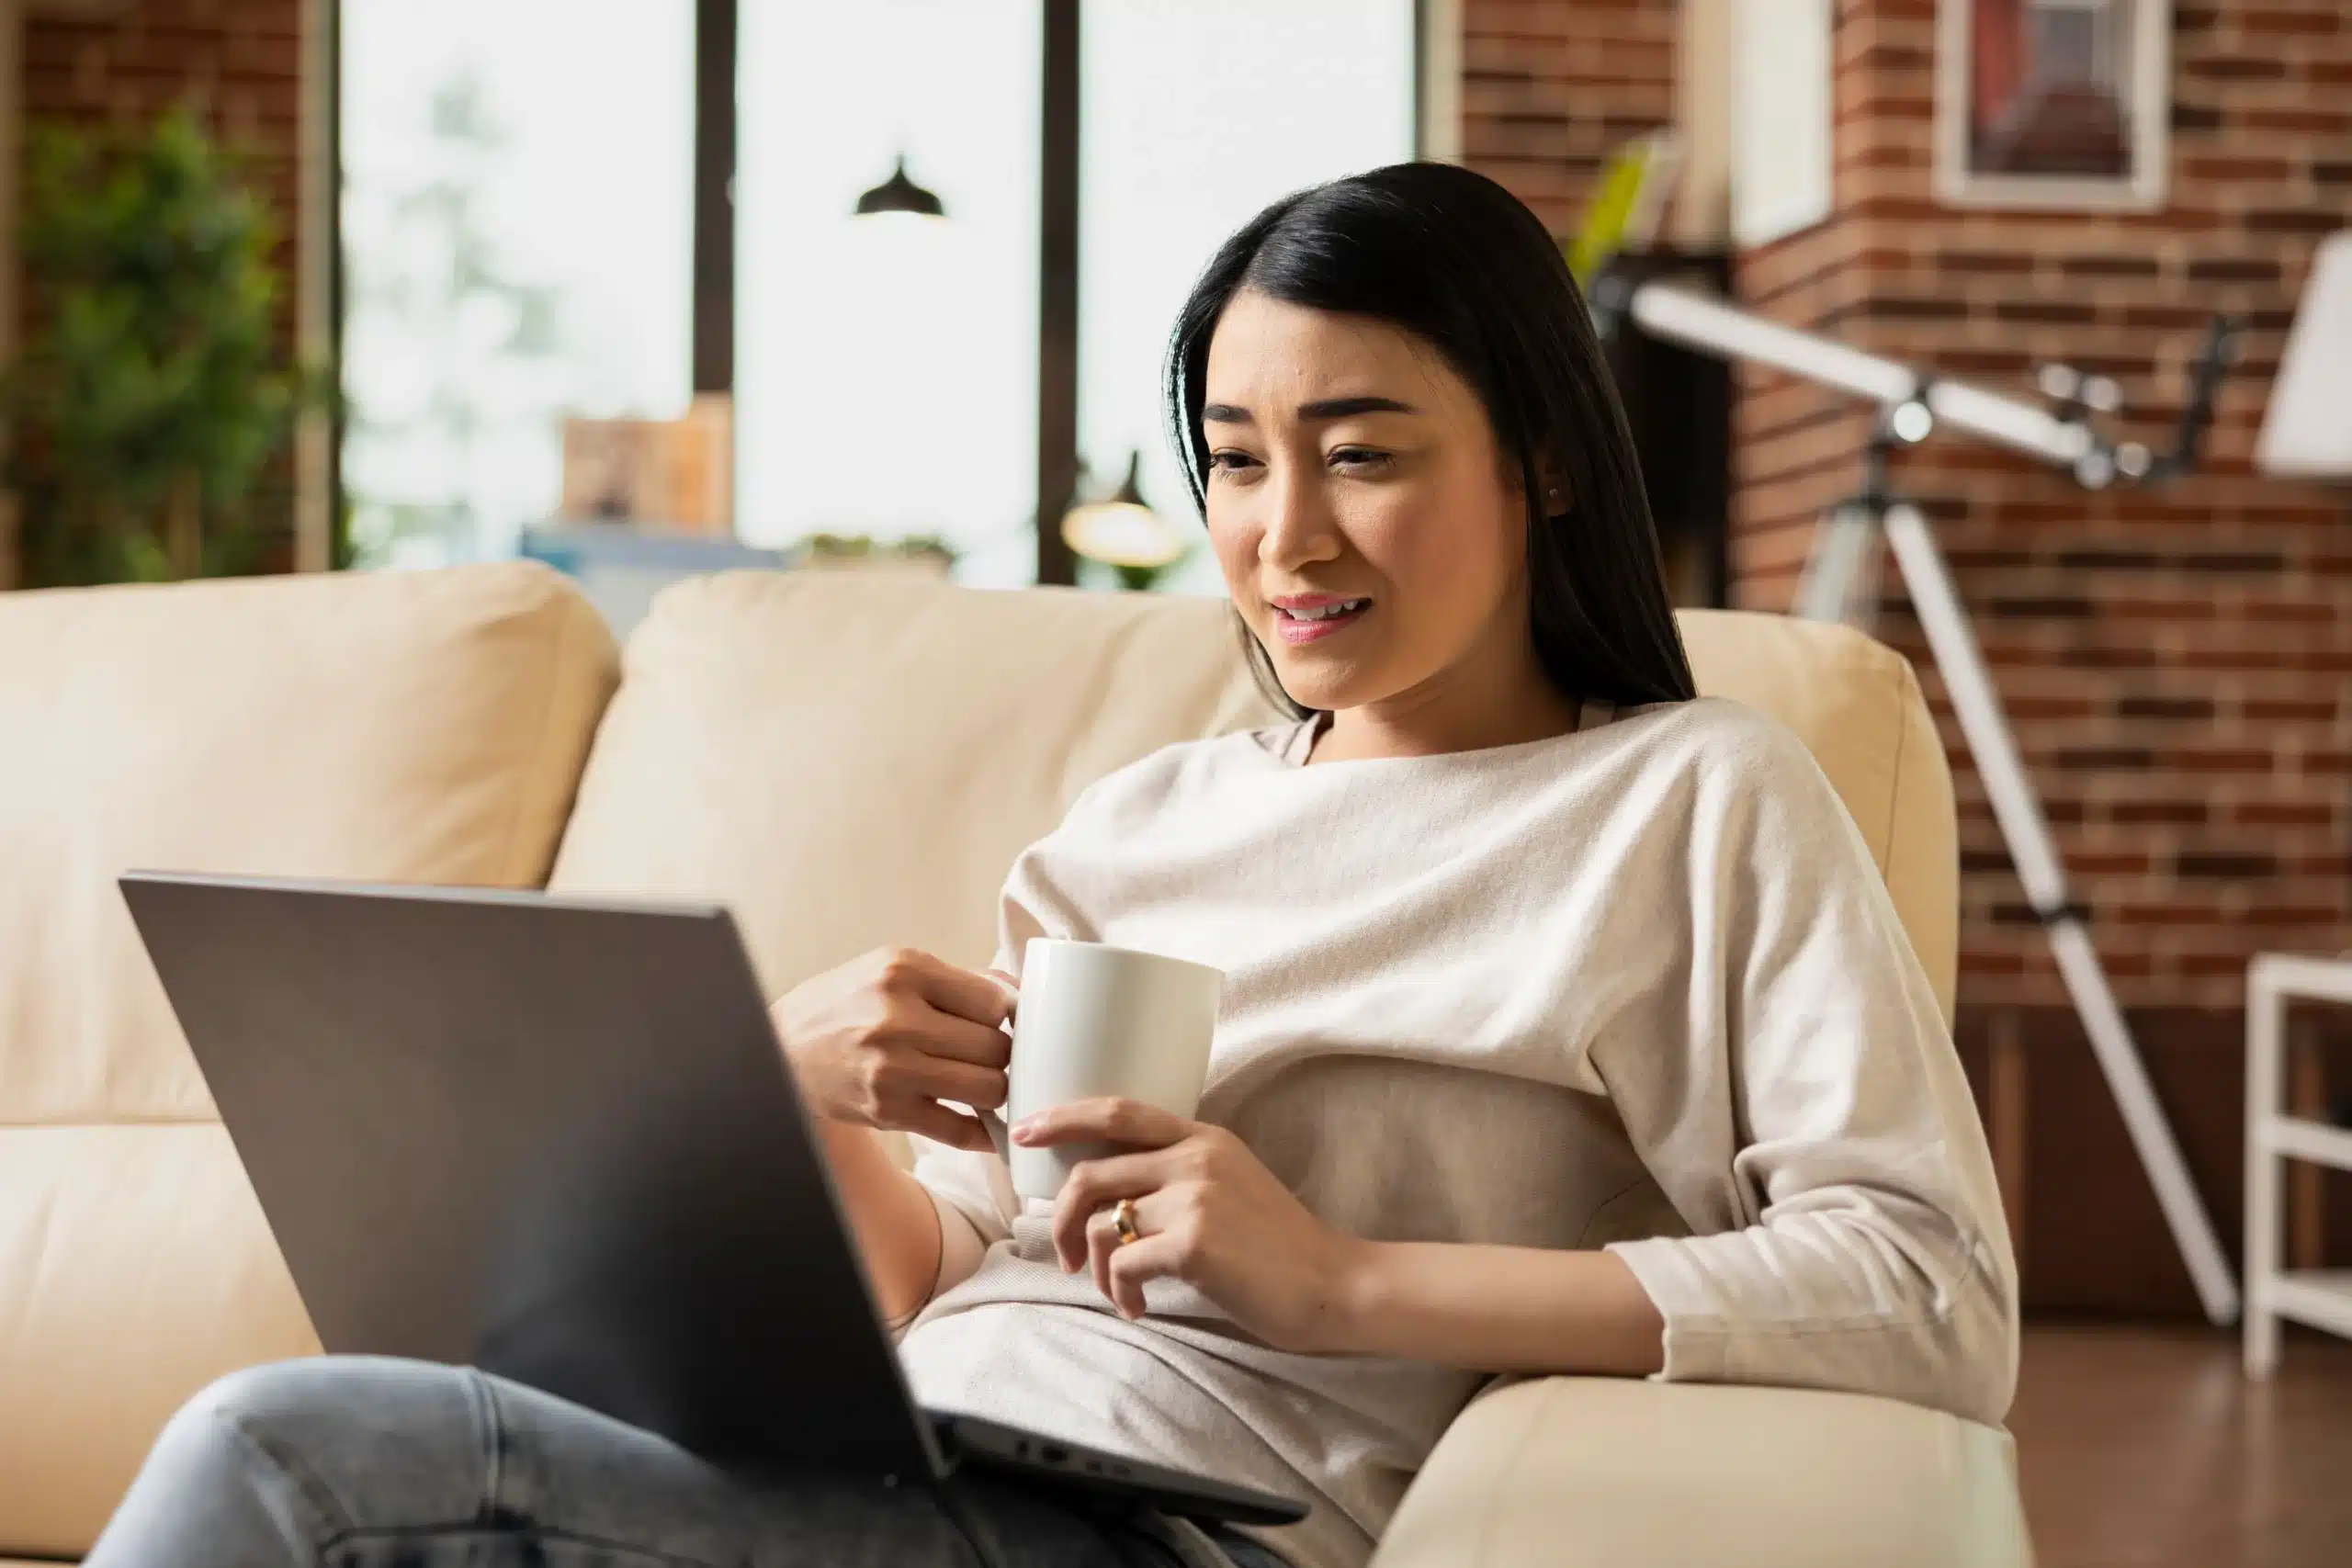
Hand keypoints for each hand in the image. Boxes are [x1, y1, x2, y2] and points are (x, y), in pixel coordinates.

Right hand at [773, 946, 1018, 1152]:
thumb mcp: (892, 968)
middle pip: (995, 1047)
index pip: (993, 1001)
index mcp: (904, 971)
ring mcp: (892, 1068)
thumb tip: (1018, 994)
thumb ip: (955, 980)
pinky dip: (982, 1132)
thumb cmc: (846, 1005)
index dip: (1007, 1016)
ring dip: (994, 1089)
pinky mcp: (888, 1111)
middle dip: (1002, 1054)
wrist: (782, 1049)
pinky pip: (960, 1130)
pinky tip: (984, 1124)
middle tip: (991, 1056)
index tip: (1002, 1024)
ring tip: (981, 1082)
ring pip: (987, 1088)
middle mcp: (898, 1018)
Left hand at [1016, 1097, 1363, 1352]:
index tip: (1026, 1130)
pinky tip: (1140, 1308)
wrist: (1331, 1285)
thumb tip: (1113, 1201)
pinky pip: (1123, 1264)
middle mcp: (1195, 1158)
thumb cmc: (1278, 1248)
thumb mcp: (1233, 1186)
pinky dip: (1120, 1292)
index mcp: (1203, 1138)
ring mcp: (1195, 1198)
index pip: (1118, 1111)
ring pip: (1104, 1226)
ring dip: (1099, 1270)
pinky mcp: (1194, 1242)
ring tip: (1121, 1294)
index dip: (1063, 1117)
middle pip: (1091, 1174)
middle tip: (1068, 1257)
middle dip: (1064, 1220)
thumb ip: (1180, 1176)